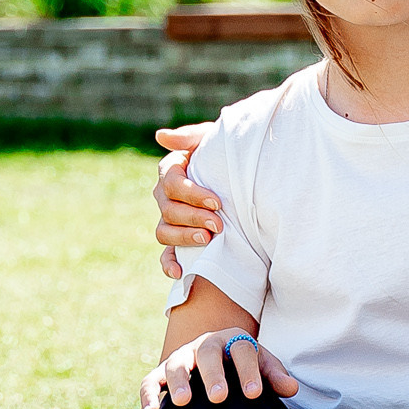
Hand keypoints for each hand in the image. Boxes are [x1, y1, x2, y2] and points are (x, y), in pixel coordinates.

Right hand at [139, 328, 298, 408]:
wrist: (216, 362)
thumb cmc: (242, 369)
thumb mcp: (261, 367)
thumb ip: (274, 376)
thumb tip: (292, 388)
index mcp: (233, 340)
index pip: (242, 350)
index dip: (249, 371)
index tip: (254, 395)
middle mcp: (204, 345)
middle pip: (208, 354)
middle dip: (213, 375)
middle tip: (219, 397)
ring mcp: (180, 358)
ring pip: (176, 365)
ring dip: (179, 382)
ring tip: (184, 402)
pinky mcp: (160, 374)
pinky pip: (149, 382)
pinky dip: (147, 397)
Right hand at [153, 125, 222, 285]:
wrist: (247, 178)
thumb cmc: (227, 155)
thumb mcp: (213, 139)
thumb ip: (190, 137)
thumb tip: (160, 136)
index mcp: (172, 171)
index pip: (172, 183)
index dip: (192, 194)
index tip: (217, 202)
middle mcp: (166, 196)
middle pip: (168, 210)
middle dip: (194, 218)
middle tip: (219, 224)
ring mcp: (170, 220)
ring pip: (164, 232)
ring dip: (184, 237)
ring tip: (207, 240)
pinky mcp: (178, 240)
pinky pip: (166, 255)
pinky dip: (169, 264)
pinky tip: (180, 272)